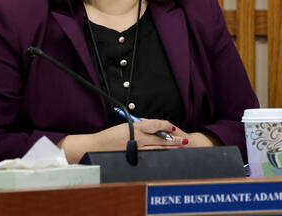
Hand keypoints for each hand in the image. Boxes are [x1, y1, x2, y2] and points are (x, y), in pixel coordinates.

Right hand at [59, 118, 185, 162]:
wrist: (97, 146)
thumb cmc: (111, 135)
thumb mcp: (127, 125)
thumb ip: (141, 125)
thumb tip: (153, 126)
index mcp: (137, 127)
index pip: (157, 125)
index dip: (167, 126)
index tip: (173, 127)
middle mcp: (139, 137)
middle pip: (161, 138)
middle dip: (174, 139)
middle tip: (184, 140)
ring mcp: (137, 148)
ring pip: (158, 148)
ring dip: (170, 148)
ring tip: (179, 148)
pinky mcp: (134, 156)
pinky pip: (150, 155)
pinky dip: (158, 154)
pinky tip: (165, 155)